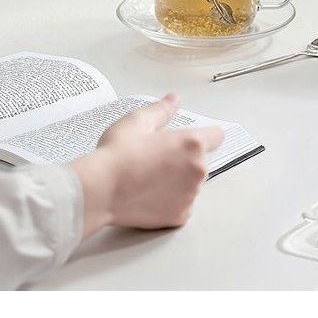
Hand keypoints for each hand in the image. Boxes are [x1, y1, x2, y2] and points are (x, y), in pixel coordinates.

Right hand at [69, 94, 223, 236]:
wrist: (101, 189)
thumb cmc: (117, 154)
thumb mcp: (138, 121)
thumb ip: (162, 110)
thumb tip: (174, 100)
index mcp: (191, 143)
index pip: (216, 136)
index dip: (205, 135)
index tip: (196, 139)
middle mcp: (197, 170)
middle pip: (199, 162)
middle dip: (183, 160)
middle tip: (155, 159)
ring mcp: (190, 195)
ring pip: (189, 185)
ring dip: (177, 182)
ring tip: (147, 177)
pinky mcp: (179, 217)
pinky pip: (180, 206)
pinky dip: (169, 202)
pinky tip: (147, 195)